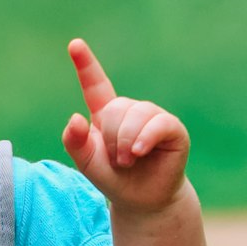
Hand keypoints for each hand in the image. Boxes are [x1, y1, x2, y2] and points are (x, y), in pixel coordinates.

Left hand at [61, 38, 191, 215]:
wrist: (142, 201)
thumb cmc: (114, 179)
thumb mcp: (86, 162)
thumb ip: (74, 141)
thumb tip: (74, 117)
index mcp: (107, 114)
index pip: (95, 85)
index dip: (85, 64)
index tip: (74, 44)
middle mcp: (131, 110)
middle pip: (114, 108)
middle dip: (112, 138)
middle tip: (119, 160)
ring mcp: (153, 117)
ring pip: (135, 114)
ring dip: (126, 142)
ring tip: (129, 160)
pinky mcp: (172, 128)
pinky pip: (158, 123)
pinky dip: (145, 137)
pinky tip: (140, 151)